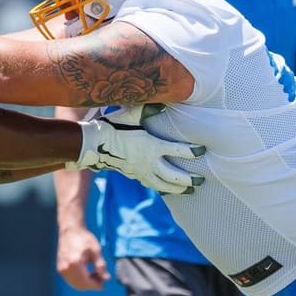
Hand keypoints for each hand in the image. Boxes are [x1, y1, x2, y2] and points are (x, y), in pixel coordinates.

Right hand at [56, 225, 109, 290]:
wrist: (70, 230)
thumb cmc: (84, 238)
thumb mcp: (96, 250)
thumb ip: (100, 265)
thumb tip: (106, 278)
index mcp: (75, 262)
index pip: (86, 281)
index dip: (96, 285)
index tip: (103, 285)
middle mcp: (66, 267)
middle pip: (80, 285)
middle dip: (91, 285)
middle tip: (100, 279)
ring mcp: (61, 268)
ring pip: (75, 284)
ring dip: (85, 284)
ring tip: (94, 275)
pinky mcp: (60, 268)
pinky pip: (70, 280)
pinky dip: (79, 280)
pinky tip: (86, 274)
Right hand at [70, 105, 204, 193]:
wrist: (93, 144)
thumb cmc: (113, 126)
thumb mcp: (130, 114)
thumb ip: (147, 109)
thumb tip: (163, 103)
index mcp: (151, 146)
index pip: (177, 150)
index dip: (192, 151)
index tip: (202, 150)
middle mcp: (148, 162)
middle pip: (173, 175)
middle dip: (188, 180)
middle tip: (201, 181)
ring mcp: (140, 171)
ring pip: (163, 185)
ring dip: (178, 189)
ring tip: (189, 191)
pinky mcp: (133, 175)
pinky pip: (150, 184)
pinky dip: (161, 188)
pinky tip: (166, 190)